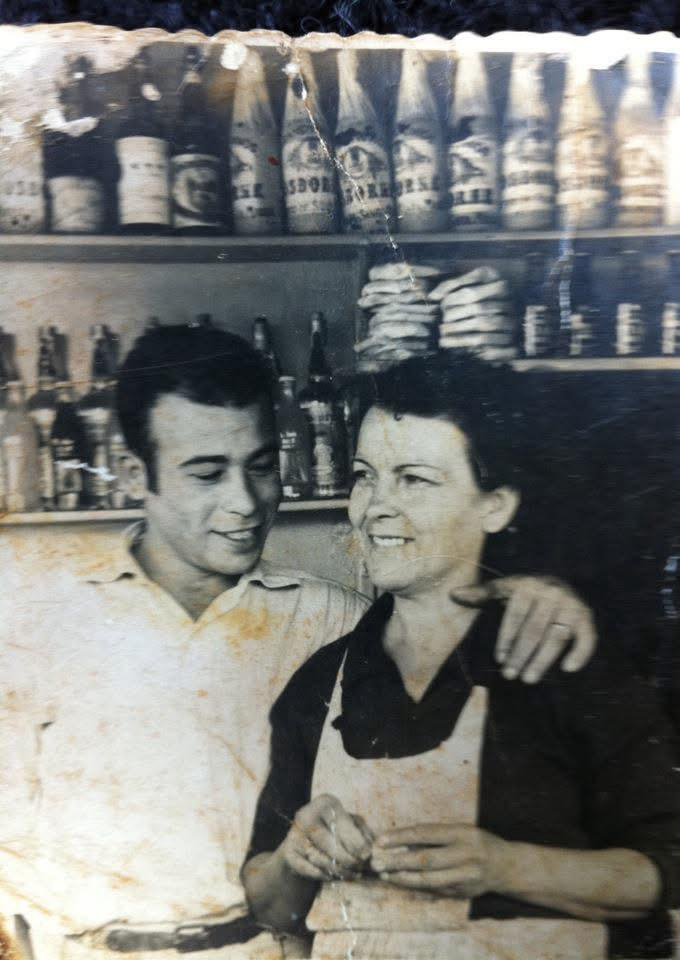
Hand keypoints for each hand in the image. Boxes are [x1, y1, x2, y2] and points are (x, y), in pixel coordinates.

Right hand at [279, 794, 372, 881]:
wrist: (306, 841)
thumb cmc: (337, 830)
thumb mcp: (353, 825)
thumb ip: (364, 835)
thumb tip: (370, 852)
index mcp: (325, 803)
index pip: (344, 827)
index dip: (357, 844)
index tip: (367, 855)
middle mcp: (306, 815)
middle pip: (332, 845)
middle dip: (349, 860)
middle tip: (360, 867)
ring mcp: (294, 834)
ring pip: (322, 860)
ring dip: (340, 871)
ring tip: (353, 873)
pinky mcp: (288, 853)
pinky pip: (310, 870)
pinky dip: (325, 875)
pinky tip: (334, 875)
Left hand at [370, 823, 507, 897]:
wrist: (506, 866)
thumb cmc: (475, 842)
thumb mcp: (459, 830)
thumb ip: (433, 835)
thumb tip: (399, 840)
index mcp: (462, 833)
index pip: (426, 833)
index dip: (401, 837)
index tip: (381, 840)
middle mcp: (465, 855)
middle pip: (425, 859)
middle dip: (397, 861)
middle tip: (376, 861)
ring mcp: (465, 876)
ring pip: (428, 879)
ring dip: (403, 877)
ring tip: (384, 874)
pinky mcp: (463, 892)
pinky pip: (434, 889)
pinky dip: (415, 885)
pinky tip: (400, 881)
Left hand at [451, 575, 595, 682]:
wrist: (560, 583)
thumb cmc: (524, 592)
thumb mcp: (502, 589)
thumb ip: (481, 594)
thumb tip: (453, 595)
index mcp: (528, 584)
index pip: (515, 615)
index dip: (506, 638)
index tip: (498, 660)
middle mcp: (551, 592)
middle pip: (534, 630)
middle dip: (521, 655)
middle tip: (510, 676)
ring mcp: (571, 604)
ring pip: (556, 637)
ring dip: (543, 660)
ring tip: (529, 679)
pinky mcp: (586, 616)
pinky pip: (587, 638)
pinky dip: (581, 653)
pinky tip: (568, 669)